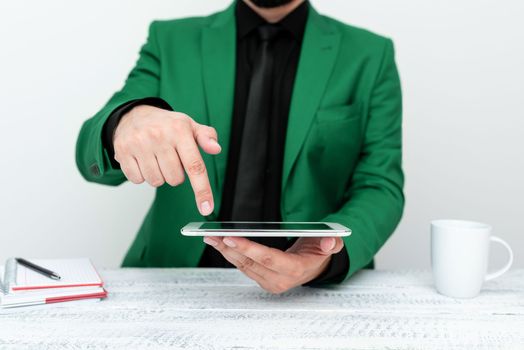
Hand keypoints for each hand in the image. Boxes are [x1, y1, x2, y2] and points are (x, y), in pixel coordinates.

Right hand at [113, 105, 220, 215]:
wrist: (134, 115)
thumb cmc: (167, 125)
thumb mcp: (190, 126)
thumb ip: (207, 137)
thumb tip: (216, 149)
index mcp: (179, 130)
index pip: (194, 166)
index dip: (202, 190)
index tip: (207, 209)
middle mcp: (159, 136)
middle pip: (175, 179)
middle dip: (175, 174)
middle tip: (170, 159)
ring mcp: (139, 143)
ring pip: (156, 181)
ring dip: (159, 175)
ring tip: (156, 159)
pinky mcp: (122, 151)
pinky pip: (138, 180)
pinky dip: (142, 175)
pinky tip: (142, 160)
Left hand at [203, 236, 343, 293]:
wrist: (315, 266)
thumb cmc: (319, 252)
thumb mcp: (330, 244)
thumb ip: (331, 243)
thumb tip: (329, 242)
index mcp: (295, 269)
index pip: (268, 258)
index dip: (248, 248)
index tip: (231, 238)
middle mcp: (280, 279)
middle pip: (250, 263)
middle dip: (230, 248)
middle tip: (214, 235)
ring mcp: (269, 281)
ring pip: (243, 266)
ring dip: (225, 251)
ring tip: (211, 237)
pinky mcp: (261, 279)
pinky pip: (243, 267)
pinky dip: (231, 255)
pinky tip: (220, 244)